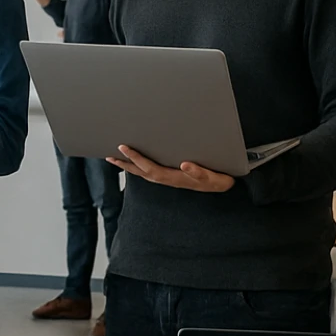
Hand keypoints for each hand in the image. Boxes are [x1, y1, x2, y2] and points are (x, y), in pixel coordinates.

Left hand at [108, 145, 234, 192]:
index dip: (136, 158)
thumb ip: (200, 172)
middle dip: (125, 164)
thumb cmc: (218, 180)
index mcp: (175, 178)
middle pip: (142, 172)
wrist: (225, 187)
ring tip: (115, 159)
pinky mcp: (170, 177)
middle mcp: (168, 179)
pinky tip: (133, 163)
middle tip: (110, 155)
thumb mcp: (213, 177)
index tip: (124, 147)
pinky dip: (138, 167)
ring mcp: (168, 179)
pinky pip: (149, 172)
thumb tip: (185, 164)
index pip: (150, 168)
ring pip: (143, 173)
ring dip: (129, 167)